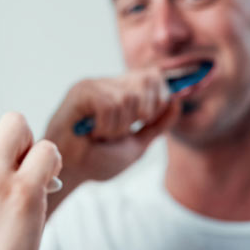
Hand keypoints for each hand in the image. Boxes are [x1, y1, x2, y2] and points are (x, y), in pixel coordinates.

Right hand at [45, 68, 179, 202]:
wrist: (71, 173)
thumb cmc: (98, 160)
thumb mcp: (137, 144)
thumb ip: (158, 124)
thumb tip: (177, 101)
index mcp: (121, 92)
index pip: (154, 77)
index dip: (161, 97)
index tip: (148, 120)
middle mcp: (108, 84)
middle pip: (147, 81)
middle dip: (142, 114)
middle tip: (120, 132)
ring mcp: (94, 85)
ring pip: (129, 98)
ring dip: (119, 128)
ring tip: (102, 136)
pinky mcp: (81, 92)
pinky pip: (109, 105)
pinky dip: (105, 127)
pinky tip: (91, 134)